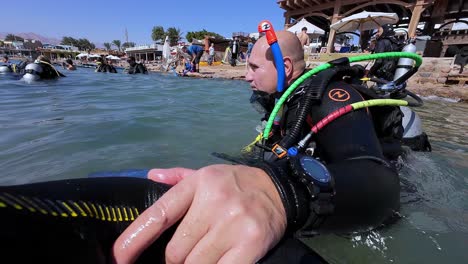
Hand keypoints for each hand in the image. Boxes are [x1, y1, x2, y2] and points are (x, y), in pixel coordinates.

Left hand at [112, 164, 286, 263]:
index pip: (158, 214)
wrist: (279, 189)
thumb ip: (177, 177)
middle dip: (174, 260)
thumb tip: (151, 175)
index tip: (118, 258)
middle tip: (183, 256)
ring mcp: (233, 224)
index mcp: (198, 184)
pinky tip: (217, 262)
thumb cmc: (236, 184)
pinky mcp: (251, 243)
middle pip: (176, 251)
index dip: (134, 240)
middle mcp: (214, 202)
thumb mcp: (206, 174)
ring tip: (203, 256)